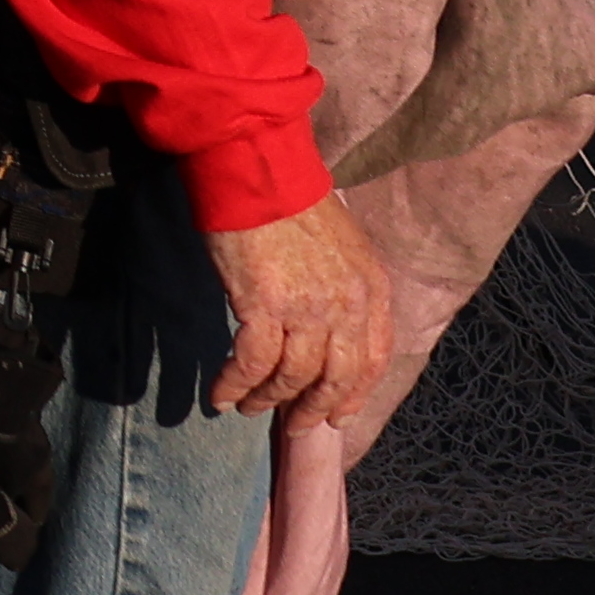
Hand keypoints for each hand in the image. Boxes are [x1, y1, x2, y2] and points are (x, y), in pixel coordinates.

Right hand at [205, 194, 398, 422]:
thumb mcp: (343, 244)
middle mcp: (348, 303)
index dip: (354, 394)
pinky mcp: (265, 306)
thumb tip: (329, 328)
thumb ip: (345, 286)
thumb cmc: (293, 199)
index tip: (337, 415)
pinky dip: (235, 384)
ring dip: (268, 399)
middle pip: (337, 378)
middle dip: (313, 409)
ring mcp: (308, 307)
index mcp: (372, 286)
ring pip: (293, 377)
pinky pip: (253, 363)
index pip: (374, 359)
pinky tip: (220, 394)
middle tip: (294, 427)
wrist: (258, 168)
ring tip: (247, 407)